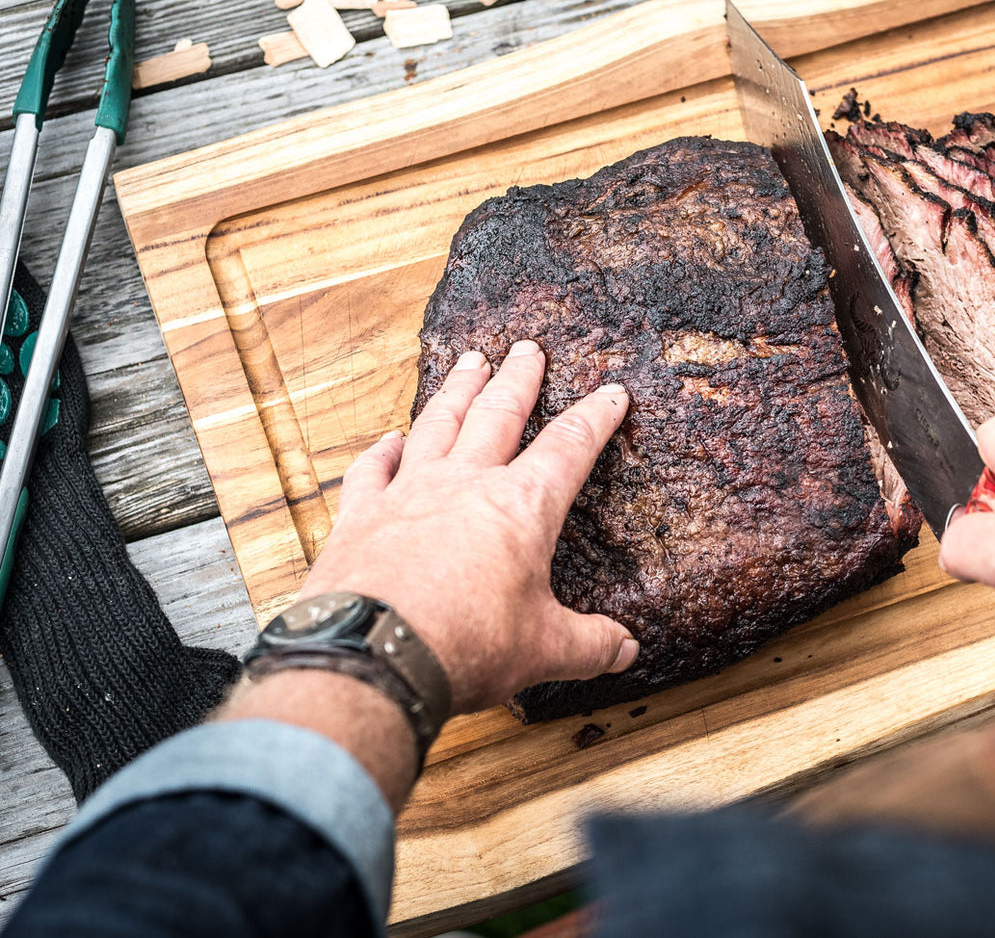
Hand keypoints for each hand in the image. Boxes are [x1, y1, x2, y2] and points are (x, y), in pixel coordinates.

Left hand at [300, 341, 638, 714]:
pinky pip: (373, 468)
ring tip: (470, 361)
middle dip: (519, 379)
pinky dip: (382, 450)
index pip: (570, 447)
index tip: (612, 392)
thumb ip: (590, 644)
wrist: (375, 654)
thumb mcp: (545, 649)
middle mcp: (466, 483)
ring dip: (457, 390)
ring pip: (438, 423)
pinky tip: (390, 438)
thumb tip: (626, 650)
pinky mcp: (361, 515)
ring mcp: (409, 492)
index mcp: (522, 506)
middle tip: (528, 348)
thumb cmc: (466, 646)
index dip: (596, 417)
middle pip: (499, 414)